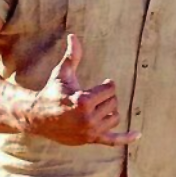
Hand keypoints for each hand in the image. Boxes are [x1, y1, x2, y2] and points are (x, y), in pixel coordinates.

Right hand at [23, 34, 140, 145]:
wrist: (37, 118)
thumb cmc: (52, 92)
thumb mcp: (62, 74)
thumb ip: (72, 56)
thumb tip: (74, 36)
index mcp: (83, 101)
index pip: (110, 90)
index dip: (107, 85)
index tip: (102, 83)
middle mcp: (88, 118)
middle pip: (114, 103)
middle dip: (107, 97)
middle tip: (96, 96)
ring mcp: (90, 131)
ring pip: (115, 118)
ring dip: (111, 111)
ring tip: (99, 107)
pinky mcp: (90, 139)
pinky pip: (112, 140)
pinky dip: (126, 138)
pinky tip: (138, 134)